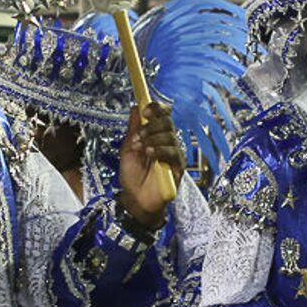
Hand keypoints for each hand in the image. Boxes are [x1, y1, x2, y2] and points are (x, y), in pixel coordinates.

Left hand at [116, 101, 183, 226]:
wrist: (136, 199)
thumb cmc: (133, 175)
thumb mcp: (128, 148)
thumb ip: (133, 128)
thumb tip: (135, 107)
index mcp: (156, 134)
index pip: (163, 114)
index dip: (157, 108)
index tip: (145, 111)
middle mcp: (168, 141)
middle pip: (168, 122)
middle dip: (152, 125)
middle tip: (139, 135)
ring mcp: (174, 153)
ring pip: (170, 136)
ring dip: (153, 138)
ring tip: (141, 148)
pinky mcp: (179, 166)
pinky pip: (173, 152)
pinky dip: (160, 150)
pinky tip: (149, 153)